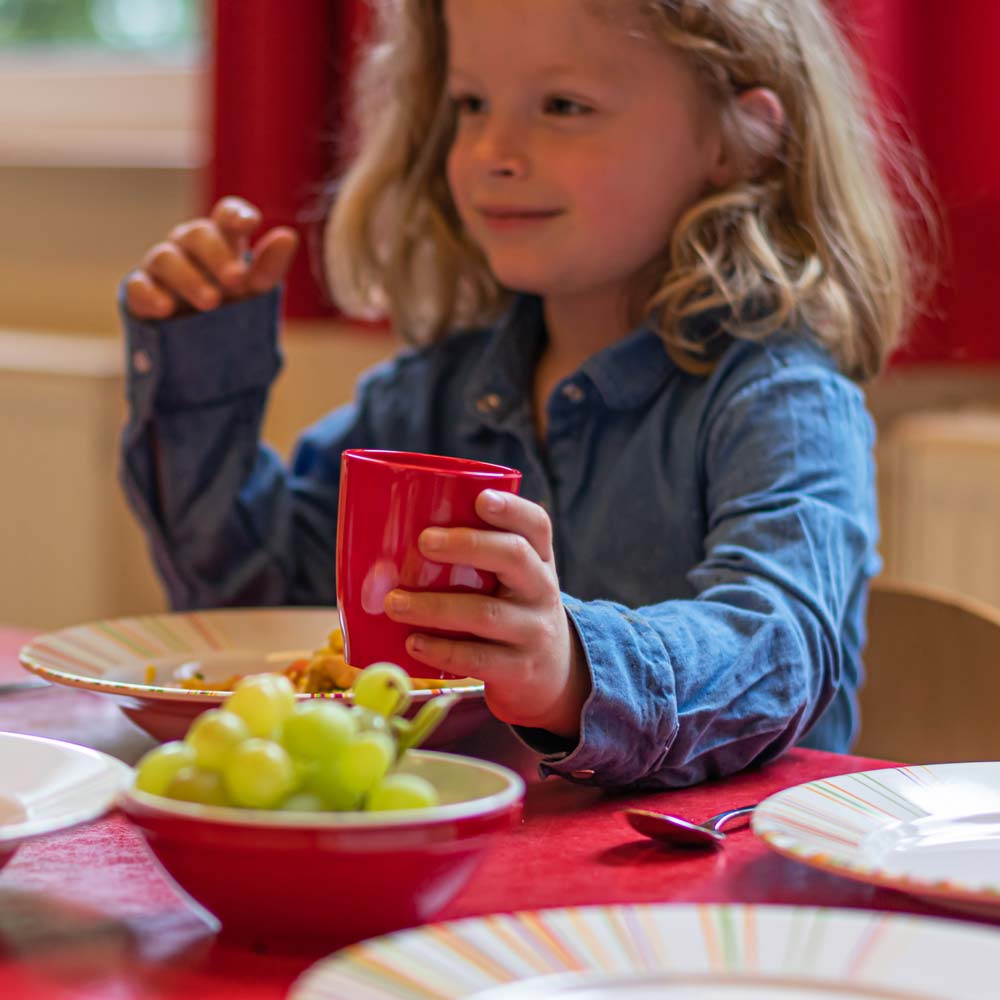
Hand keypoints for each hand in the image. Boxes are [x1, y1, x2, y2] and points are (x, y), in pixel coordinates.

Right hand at [124, 196, 298, 319]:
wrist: (199, 339)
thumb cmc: (230, 301)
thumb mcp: (254, 287)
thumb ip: (270, 265)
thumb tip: (288, 236)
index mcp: (221, 238)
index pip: (226, 214)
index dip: (236, 214)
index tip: (249, 224)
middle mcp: (188, 245)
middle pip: (196, 234)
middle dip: (217, 256)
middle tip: (236, 280)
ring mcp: (161, 266)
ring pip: (165, 258)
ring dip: (189, 279)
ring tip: (211, 303)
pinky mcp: (141, 291)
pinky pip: (138, 286)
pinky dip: (150, 295)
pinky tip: (165, 309)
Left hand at [382, 490, 591, 738]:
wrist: (550, 676)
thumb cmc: (510, 613)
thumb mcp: (511, 582)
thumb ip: (475, 561)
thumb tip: (387, 546)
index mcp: (538, 560)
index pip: (535, 525)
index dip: (511, 509)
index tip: (480, 499)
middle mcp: (541, 590)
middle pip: (514, 556)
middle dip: (467, 545)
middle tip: (423, 542)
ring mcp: (533, 631)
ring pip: (486, 613)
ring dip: (435, 606)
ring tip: (394, 603)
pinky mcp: (518, 669)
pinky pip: (478, 658)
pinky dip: (441, 649)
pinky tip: (413, 643)